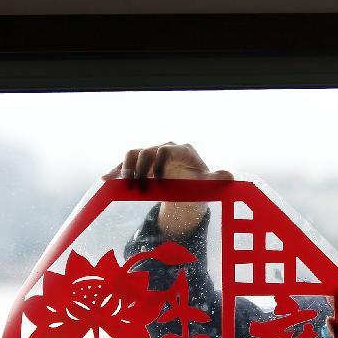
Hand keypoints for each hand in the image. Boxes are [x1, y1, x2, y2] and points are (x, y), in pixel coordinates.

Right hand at [103, 142, 232, 237]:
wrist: (190, 184)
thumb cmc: (200, 182)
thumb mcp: (208, 182)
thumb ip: (217, 179)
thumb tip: (230, 176)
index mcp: (181, 150)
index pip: (166, 150)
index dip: (160, 163)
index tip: (159, 181)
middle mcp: (164, 148)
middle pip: (146, 151)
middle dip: (141, 170)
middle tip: (140, 189)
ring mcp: (151, 154)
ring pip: (133, 154)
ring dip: (126, 169)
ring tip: (126, 185)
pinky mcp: (141, 163)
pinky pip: (125, 163)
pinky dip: (116, 171)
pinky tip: (107, 180)